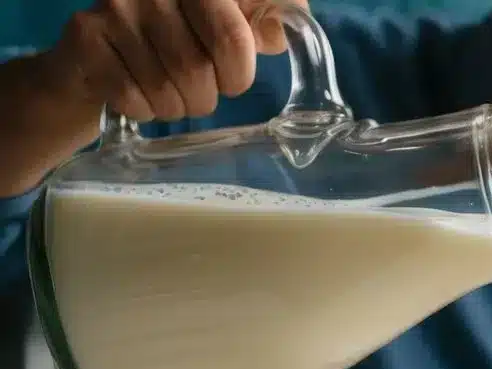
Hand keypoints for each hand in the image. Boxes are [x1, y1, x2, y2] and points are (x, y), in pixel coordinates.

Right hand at [49, 0, 307, 122]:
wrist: (98, 57)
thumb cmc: (178, 42)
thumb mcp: (230, 24)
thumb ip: (263, 20)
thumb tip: (279, 32)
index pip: (234, 41)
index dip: (237, 76)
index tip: (230, 80)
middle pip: (198, 71)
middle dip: (204, 97)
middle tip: (195, 92)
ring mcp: (117, 7)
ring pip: (165, 89)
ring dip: (174, 107)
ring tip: (167, 94)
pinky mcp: (87, 35)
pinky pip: (132, 97)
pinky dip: (142, 110)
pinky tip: (137, 94)